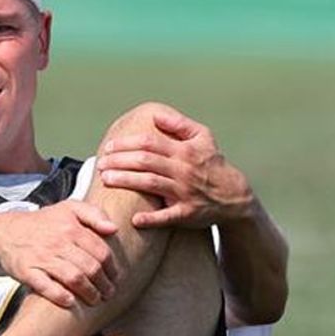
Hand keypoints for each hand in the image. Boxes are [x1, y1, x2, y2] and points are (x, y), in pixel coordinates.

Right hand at [0, 201, 119, 307]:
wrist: (5, 231)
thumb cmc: (42, 223)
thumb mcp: (69, 208)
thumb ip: (94, 213)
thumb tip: (113, 229)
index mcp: (71, 227)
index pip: (101, 251)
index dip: (112, 268)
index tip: (115, 278)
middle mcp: (58, 242)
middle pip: (90, 267)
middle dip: (104, 284)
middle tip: (108, 293)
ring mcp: (42, 257)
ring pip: (74, 278)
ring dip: (89, 292)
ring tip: (95, 299)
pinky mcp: (27, 271)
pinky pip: (46, 287)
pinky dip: (60, 296)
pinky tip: (70, 301)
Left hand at [96, 109, 254, 228]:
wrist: (234, 196)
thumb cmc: (212, 163)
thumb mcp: (203, 138)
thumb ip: (179, 125)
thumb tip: (155, 115)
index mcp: (184, 151)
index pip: (149, 143)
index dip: (126, 144)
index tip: (109, 147)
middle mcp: (183, 170)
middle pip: (145, 162)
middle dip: (119, 161)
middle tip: (100, 164)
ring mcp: (184, 193)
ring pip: (150, 184)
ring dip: (125, 181)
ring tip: (106, 179)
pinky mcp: (186, 214)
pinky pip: (167, 217)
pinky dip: (151, 219)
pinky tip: (134, 219)